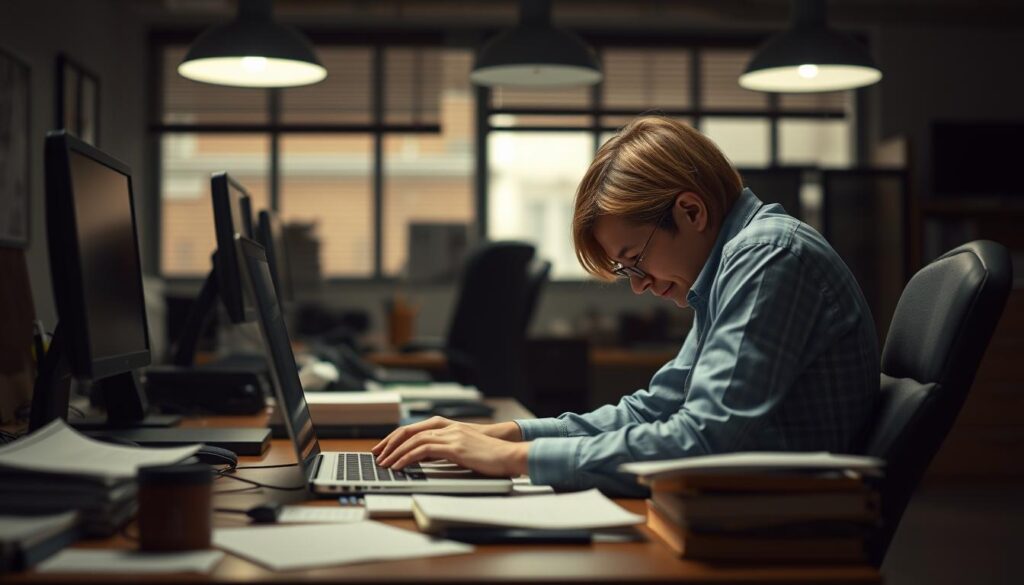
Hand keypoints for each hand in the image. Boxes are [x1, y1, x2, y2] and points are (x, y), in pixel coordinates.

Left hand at [372, 417, 520, 461]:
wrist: (509, 455)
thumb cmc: (489, 456)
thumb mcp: (462, 451)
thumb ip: (444, 451)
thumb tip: (425, 459)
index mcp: (448, 427)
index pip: (414, 429)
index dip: (395, 438)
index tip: (383, 448)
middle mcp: (447, 428)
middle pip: (409, 431)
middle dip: (389, 443)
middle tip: (376, 455)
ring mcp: (450, 436)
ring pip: (413, 440)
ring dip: (395, 453)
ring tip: (384, 464)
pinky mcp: (454, 448)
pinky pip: (423, 451)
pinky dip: (407, 458)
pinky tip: (399, 467)